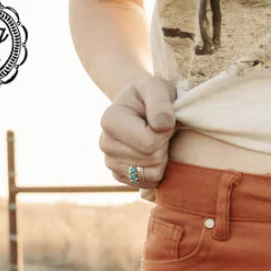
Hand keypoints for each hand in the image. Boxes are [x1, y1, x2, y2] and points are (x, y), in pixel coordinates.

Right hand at [99, 72, 175, 189]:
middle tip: (161, 130)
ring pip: (152, 175)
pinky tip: (152, 153)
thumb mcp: (156, 87)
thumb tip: (161, 126)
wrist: (141, 108)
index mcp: (109, 121)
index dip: (165, 133)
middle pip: (151, 160)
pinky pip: (149, 184)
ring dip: (162, 159)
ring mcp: (111, 163)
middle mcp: (105, 144)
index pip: (149, 143)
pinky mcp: (120, 177)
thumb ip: (160, 102)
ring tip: (156, 140)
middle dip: (164, 146)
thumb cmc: (150, 95)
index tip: (165, 120)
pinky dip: (157, 171)